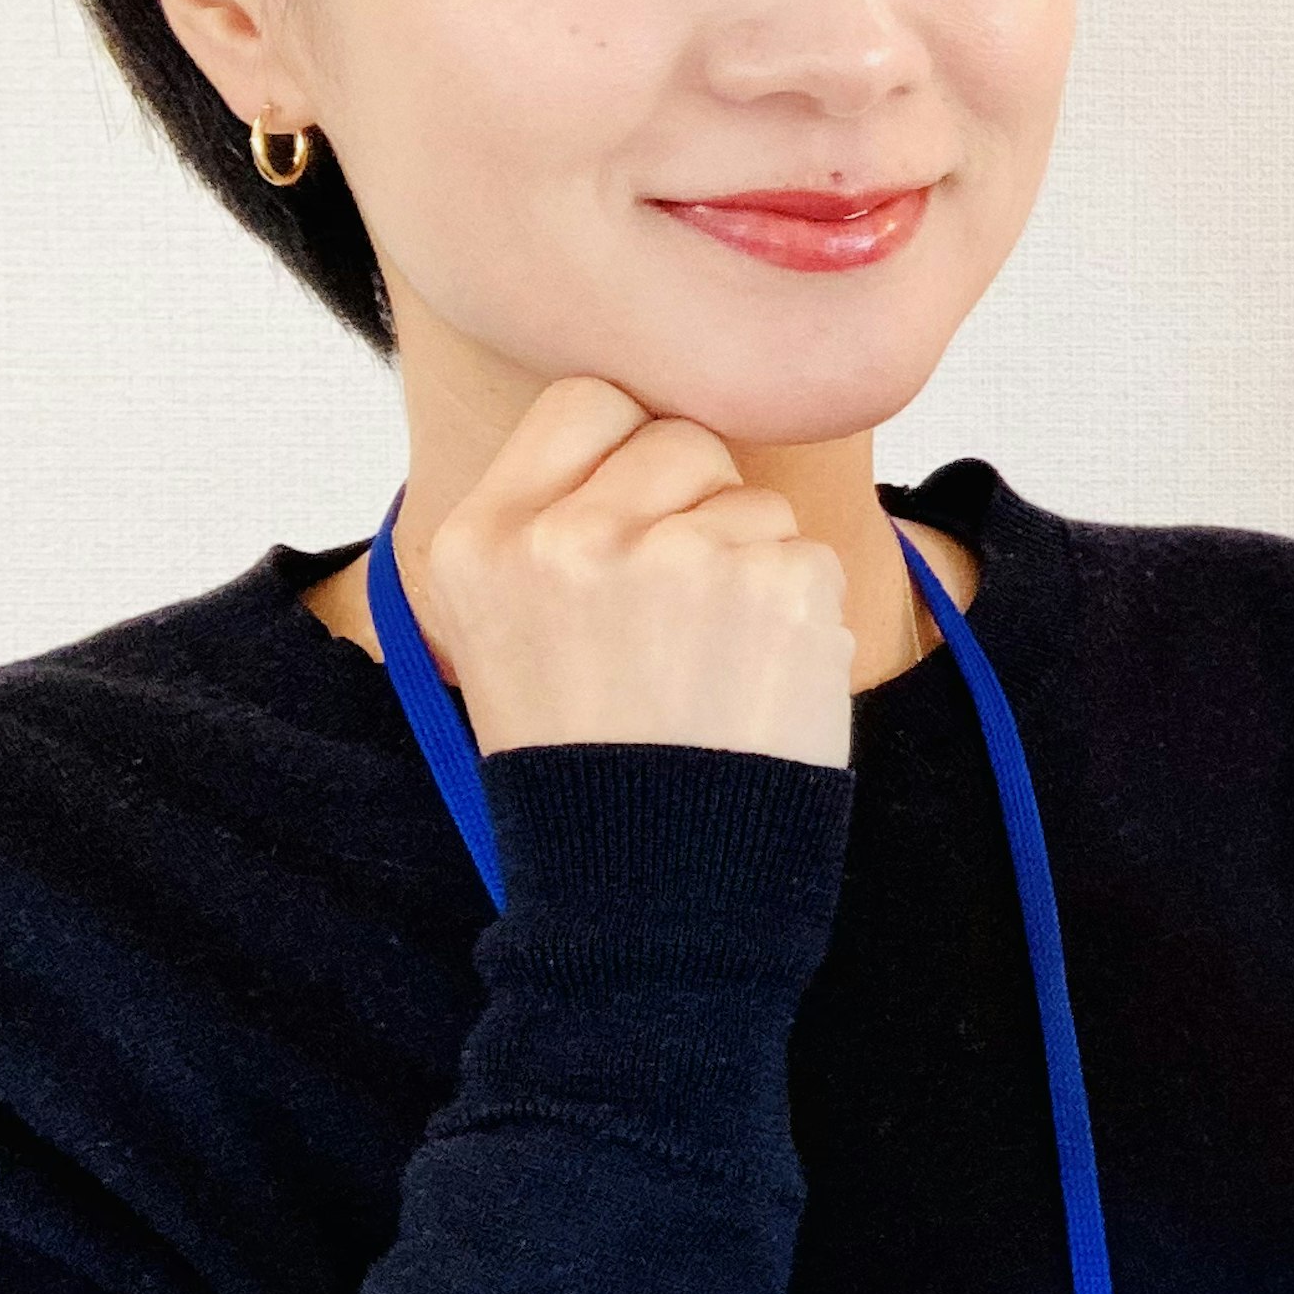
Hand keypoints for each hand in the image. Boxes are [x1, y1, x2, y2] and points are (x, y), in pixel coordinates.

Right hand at [405, 376, 858, 768]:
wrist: (651, 891)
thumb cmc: (588, 766)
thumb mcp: (505, 638)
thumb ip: (554, 528)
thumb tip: (641, 438)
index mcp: (482, 541)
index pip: (586, 401)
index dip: (630, 450)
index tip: (642, 510)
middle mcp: (570, 536)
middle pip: (682, 440)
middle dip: (702, 506)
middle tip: (684, 609)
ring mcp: (676, 556)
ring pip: (755, 503)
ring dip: (755, 568)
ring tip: (713, 666)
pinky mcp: (773, 584)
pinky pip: (811, 556)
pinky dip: (803, 614)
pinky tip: (759, 685)